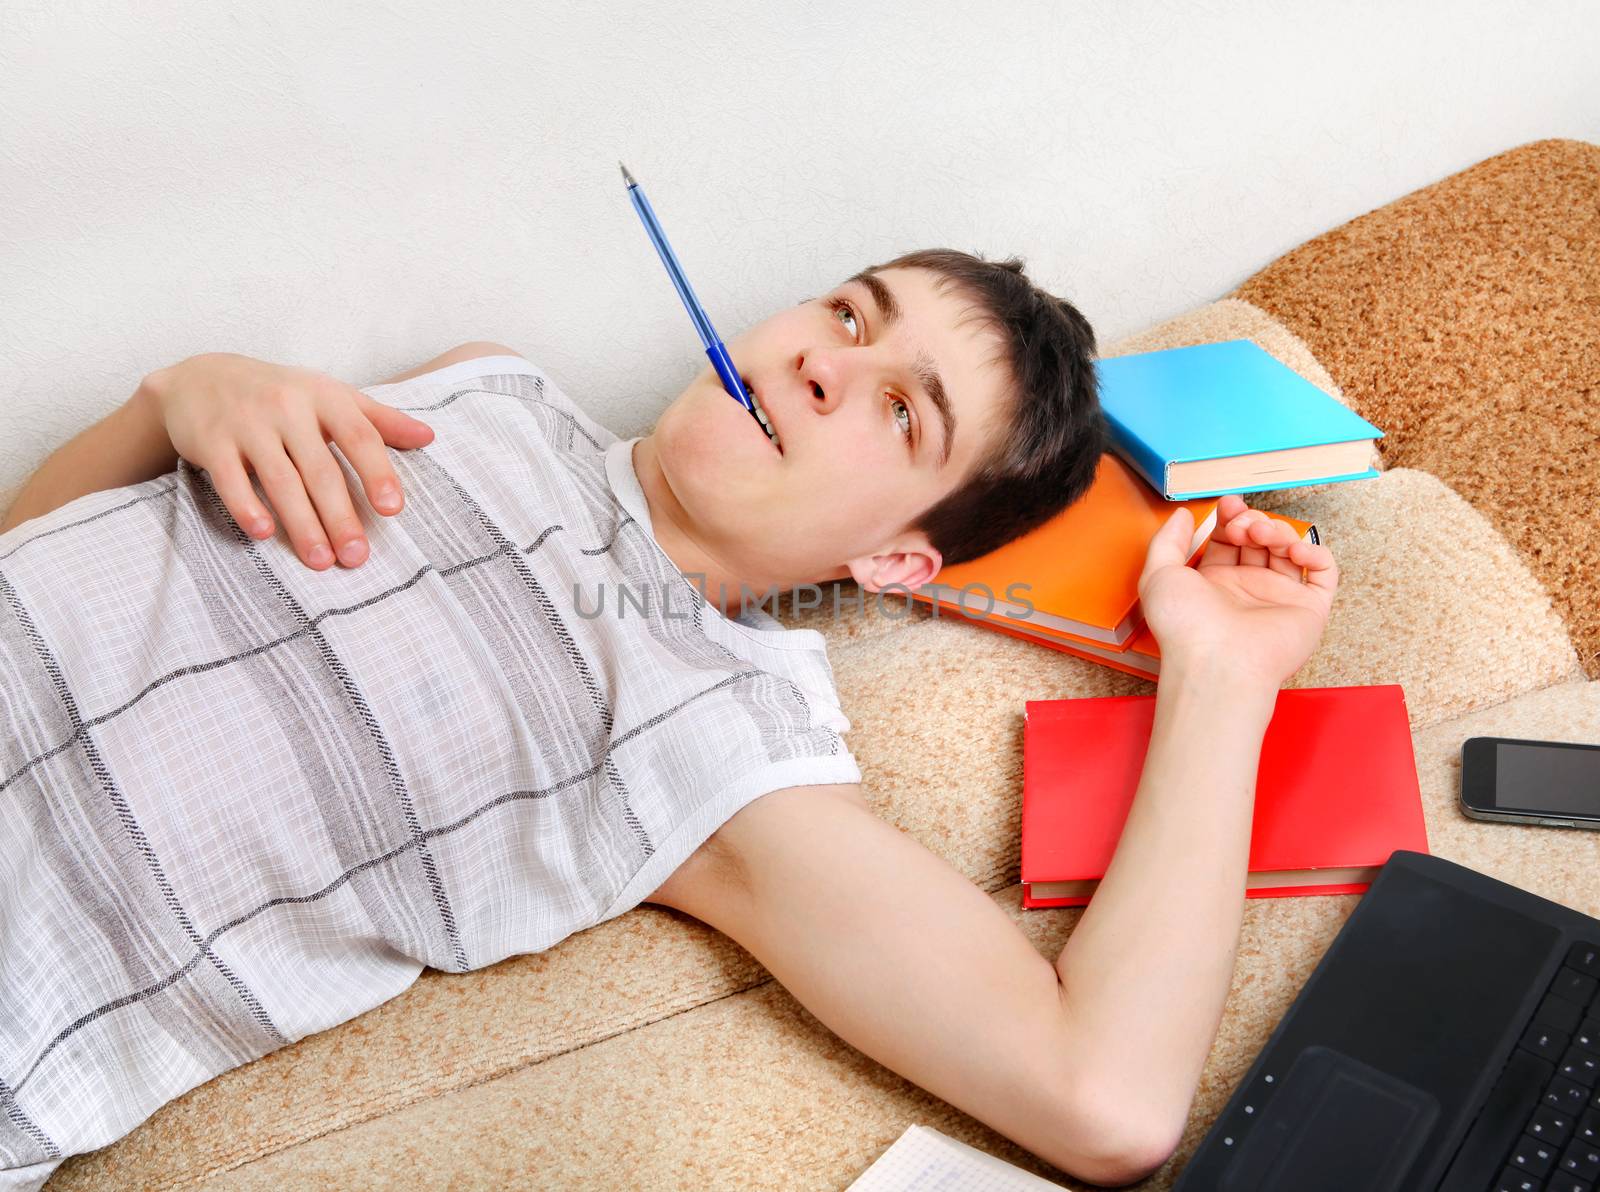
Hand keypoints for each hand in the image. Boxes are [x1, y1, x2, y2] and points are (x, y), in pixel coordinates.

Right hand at [142, 352, 434, 569]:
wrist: (200, 378)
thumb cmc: (280, 394)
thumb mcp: (329, 396)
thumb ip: (378, 419)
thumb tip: (429, 436)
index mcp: (324, 396)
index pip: (359, 436)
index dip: (377, 473)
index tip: (393, 510)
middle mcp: (287, 406)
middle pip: (321, 469)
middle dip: (340, 516)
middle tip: (357, 557)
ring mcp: (247, 423)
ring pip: (280, 480)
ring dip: (302, 524)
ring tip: (321, 561)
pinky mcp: (211, 440)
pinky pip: (230, 480)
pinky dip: (247, 507)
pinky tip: (264, 533)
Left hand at [1137, 493, 1339, 688]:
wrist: (1217, 663)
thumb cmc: (1185, 626)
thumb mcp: (1159, 574)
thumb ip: (1167, 541)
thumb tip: (1181, 515)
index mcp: (1214, 582)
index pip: (1228, 539)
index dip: (1230, 517)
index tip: (1228, 504)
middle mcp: (1247, 589)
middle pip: (1259, 540)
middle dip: (1251, 521)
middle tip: (1240, 525)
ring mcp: (1278, 598)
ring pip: (1289, 550)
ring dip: (1278, 531)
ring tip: (1259, 534)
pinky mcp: (1308, 609)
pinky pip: (1323, 572)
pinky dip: (1315, 552)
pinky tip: (1294, 549)